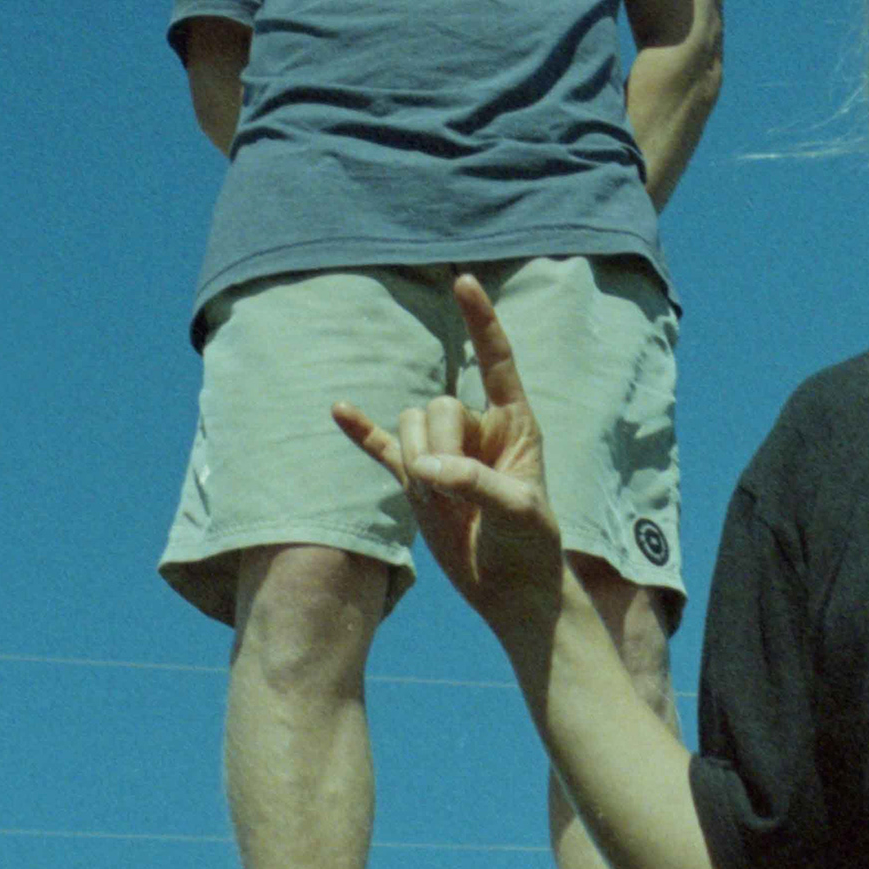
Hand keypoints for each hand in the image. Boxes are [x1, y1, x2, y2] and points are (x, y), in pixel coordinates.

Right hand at [332, 274, 570, 632]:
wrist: (510, 588)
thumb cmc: (530, 545)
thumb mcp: (519, 513)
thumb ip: (477, 483)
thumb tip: (424, 469)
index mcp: (514, 423)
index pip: (496, 360)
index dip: (481, 321)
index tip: (464, 280)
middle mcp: (477, 429)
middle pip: (437, 405)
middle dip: (438, 448)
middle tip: (458, 495)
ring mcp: (443, 452)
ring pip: (409, 427)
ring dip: (416, 465)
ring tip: (445, 506)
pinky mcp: (417, 479)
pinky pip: (382, 447)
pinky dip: (361, 432)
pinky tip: (338, 411)